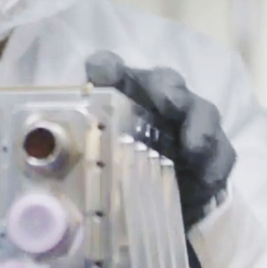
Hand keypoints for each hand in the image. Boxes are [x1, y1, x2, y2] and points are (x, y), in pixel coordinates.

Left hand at [85, 52, 236, 227]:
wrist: (166, 200)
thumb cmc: (124, 169)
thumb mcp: (97, 164)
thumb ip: (77, 159)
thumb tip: (44, 177)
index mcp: (123, 96)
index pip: (110, 69)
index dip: (106, 67)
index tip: (102, 71)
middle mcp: (159, 100)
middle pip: (165, 81)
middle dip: (167, 87)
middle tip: (169, 101)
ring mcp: (192, 123)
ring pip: (202, 111)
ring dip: (199, 126)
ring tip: (194, 146)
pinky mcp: (215, 151)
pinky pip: (222, 152)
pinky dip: (214, 164)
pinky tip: (206, 178)